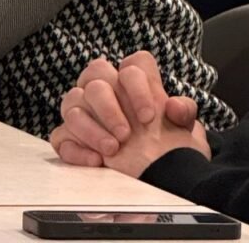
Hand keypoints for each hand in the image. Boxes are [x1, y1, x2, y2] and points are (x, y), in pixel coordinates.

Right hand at [50, 51, 209, 176]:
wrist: (163, 184)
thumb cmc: (172, 155)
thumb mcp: (188, 135)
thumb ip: (184, 112)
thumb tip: (174, 106)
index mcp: (136, 86)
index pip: (133, 65)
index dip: (138, 86)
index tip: (149, 116)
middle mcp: (109, 94)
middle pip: (95, 72)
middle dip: (108, 105)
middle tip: (125, 134)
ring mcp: (87, 115)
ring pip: (72, 101)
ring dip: (91, 127)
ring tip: (112, 150)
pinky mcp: (72, 139)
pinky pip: (60, 135)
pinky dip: (76, 148)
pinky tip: (96, 161)